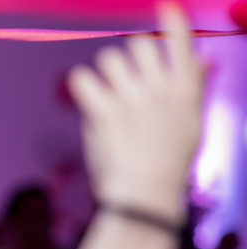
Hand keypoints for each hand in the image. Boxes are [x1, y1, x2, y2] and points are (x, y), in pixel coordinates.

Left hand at [67, 3, 203, 222]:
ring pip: (110, 57)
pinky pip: (82, 78)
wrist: (145, 195)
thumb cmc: (168, 163)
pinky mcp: (104, 112)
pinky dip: (80, 84)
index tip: (166, 5)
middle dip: (129, 56)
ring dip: (105, 71)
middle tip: (124, 79)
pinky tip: (86, 97)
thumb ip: (193, 88)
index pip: (182, 44)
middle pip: (139, 44)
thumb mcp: (190, 123)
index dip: (174, 22)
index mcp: (185, 92)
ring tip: (107, 94)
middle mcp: (160, 89)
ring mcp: (132, 99)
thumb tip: (203, 60)